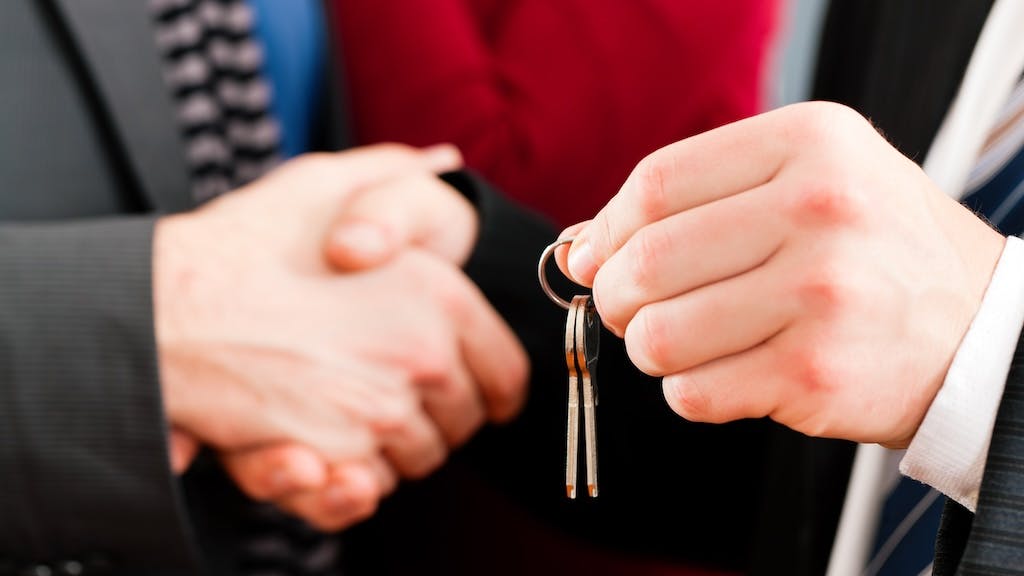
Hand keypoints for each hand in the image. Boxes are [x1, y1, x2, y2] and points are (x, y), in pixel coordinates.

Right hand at [158, 144, 527, 528]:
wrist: (169, 307)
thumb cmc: (244, 247)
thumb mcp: (324, 184)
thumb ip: (393, 175)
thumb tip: (444, 159)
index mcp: (440, 297)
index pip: (505, 373)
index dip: (494, 390)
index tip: (482, 399)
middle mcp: (425, 357)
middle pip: (462, 422)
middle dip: (438, 420)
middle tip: (397, 400)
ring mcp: (384, 412)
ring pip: (419, 459)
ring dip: (395, 449)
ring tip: (353, 418)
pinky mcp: (340, 456)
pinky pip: (373, 486)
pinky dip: (359, 480)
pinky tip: (332, 448)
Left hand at [559, 101, 1003, 447]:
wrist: (977, 332)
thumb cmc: (871, 251)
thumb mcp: (805, 181)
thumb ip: (695, 199)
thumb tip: (580, 248)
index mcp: (810, 143)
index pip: (656, 183)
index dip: (606, 229)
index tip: (594, 257)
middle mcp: (820, 208)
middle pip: (646, 261)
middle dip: (613, 296)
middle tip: (627, 308)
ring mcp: (822, 293)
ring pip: (658, 336)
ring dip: (648, 350)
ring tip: (681, 343)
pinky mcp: (816, 372)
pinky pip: (693, 393)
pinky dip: (687, 392)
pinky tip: (724, 373)